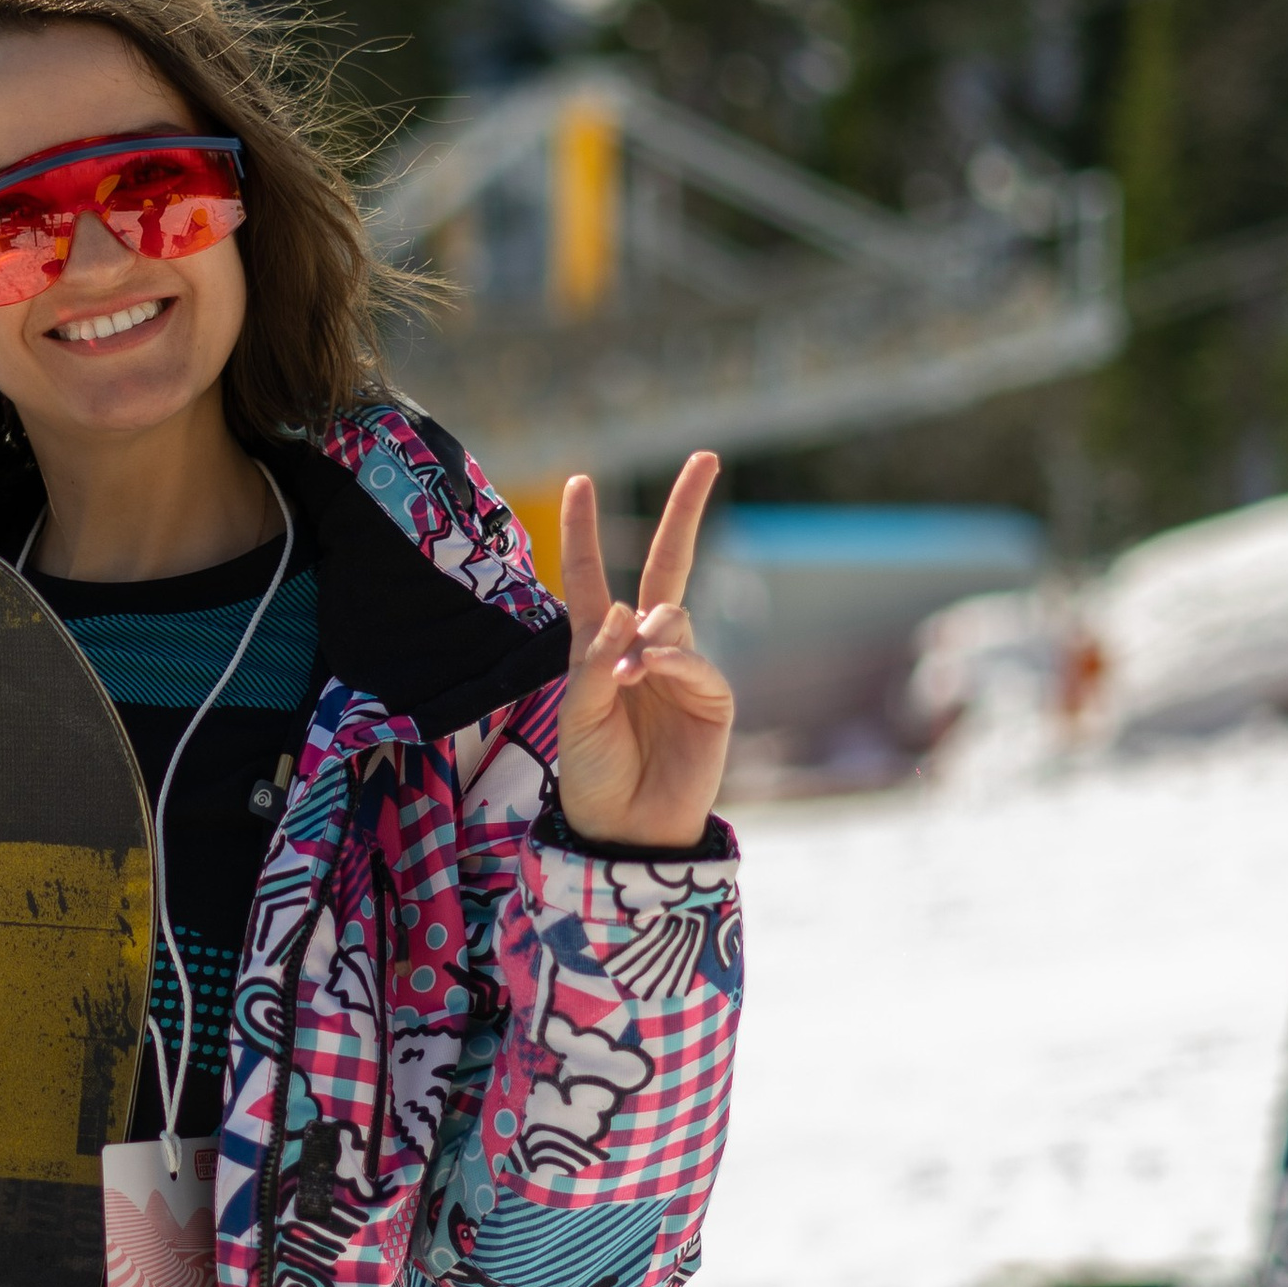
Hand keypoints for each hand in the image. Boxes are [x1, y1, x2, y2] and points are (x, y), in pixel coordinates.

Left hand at [554, 452, 734, 850]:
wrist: (625, 829)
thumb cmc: (592, 771)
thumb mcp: (576, 712)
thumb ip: (597, 658)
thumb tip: (633, 609)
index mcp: (600, 645)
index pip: (592, 575)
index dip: (584, 531)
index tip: (579, 481)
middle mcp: (644, 646)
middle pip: (670, 564)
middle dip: (687, 511)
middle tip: (706, 457)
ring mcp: (681, 668)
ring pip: (673, 616)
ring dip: (650, 634)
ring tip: (628, 676)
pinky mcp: (711, 697)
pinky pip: (694, 661)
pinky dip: (671, 660)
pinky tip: (649, 673)